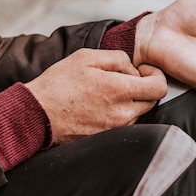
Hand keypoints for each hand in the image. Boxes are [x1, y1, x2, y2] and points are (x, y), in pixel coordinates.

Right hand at [26, 48, 166, 144]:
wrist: (36, 113)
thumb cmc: (58, 84)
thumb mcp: (86, 57)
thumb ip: (117, 58)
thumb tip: (133, 69)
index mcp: (119, 91)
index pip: (159, 87)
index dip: (155, 75)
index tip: (142, 70)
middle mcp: (121, 114)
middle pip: (152, 101)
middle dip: (143, 87)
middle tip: (124, 79)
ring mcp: (114, 129)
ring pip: (138, 113)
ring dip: (130, 101)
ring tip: (106, 92)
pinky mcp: (106, 138)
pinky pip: (123, 124)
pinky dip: (118, 113)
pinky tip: (99, 105)